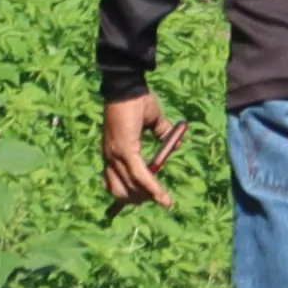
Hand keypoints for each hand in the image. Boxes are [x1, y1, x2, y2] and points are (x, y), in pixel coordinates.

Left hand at [100, 93, 185, 207]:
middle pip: (121, 191)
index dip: (127, 196)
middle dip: (140, 199)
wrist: (128, 86)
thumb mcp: (153, 119)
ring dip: (147, 196)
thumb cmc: (137, 100)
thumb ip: (163, 132)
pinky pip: (140, 174)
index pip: (114, 184)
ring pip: (131, 187)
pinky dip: (152, 187)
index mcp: (112, 152)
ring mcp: (116, 155)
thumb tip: (177, 145)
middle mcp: (110, 157)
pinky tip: (162, 196)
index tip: (143, 202)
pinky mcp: (125, 150)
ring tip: (161, 198)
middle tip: (156, 199)